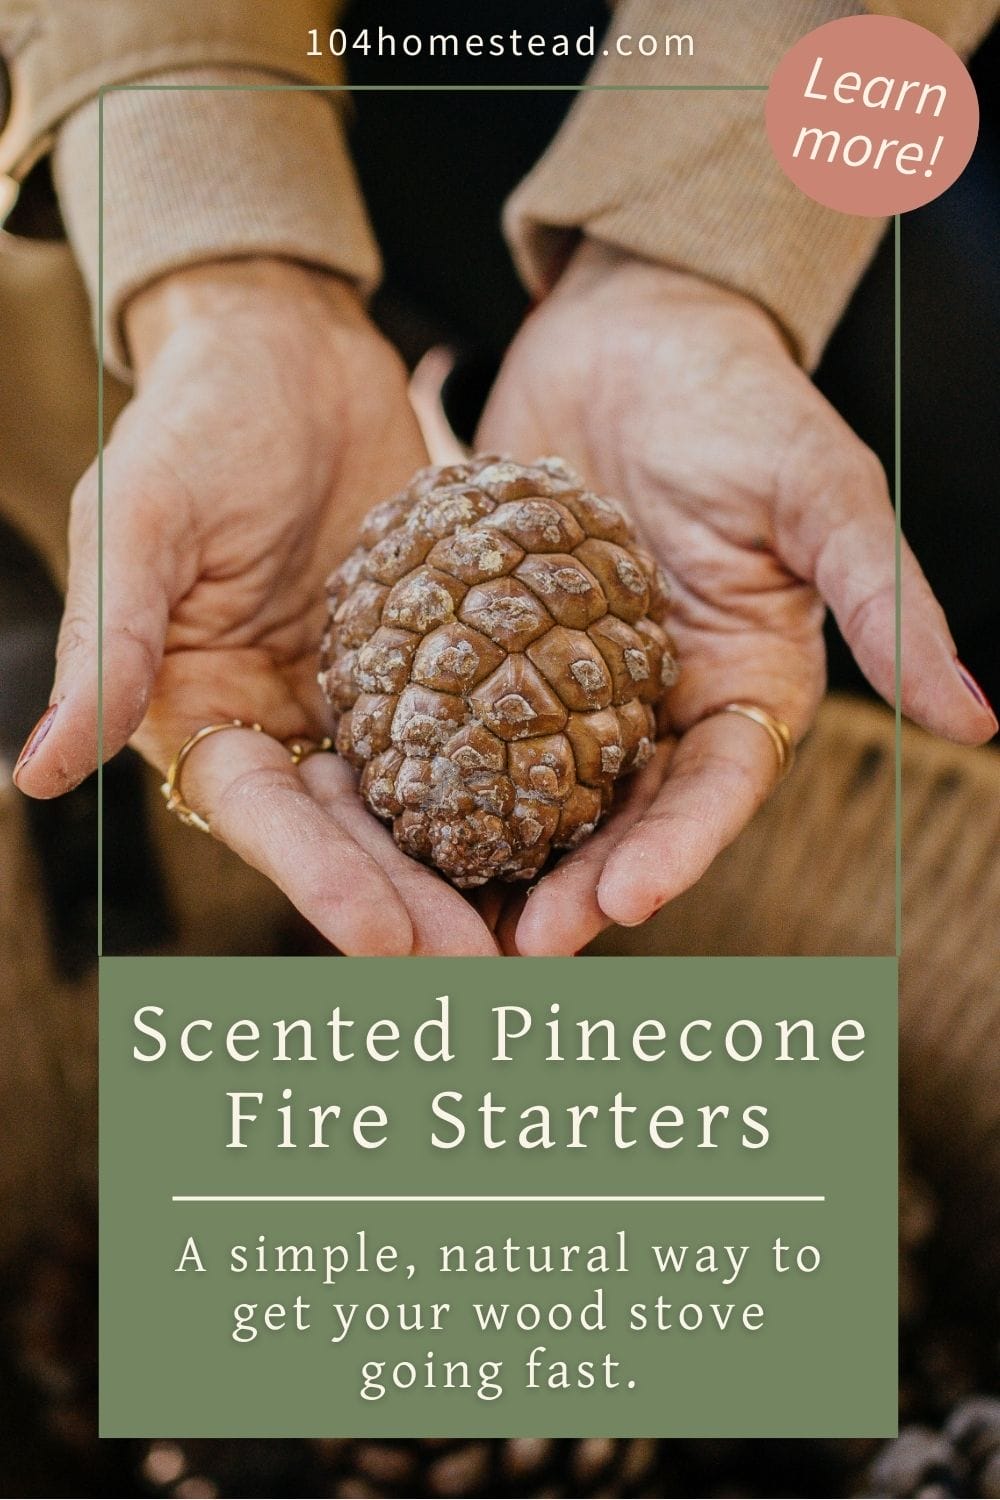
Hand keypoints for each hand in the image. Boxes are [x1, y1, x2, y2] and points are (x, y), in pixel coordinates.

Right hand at [13, 258, 497, 955]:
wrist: (292, 348)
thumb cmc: (199, 422)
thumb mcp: (141, 520)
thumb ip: (105, 645)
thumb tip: (33, 774)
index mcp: (202, 713)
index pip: (261, 814)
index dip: (319, 878)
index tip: (385, 941)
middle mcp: (284, 725)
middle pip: (351, 832)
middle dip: (412, 903)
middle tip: (483, 971)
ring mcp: (365, 699)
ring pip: (422, 801)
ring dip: (473, 867)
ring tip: (540, 932)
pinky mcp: (433, 662)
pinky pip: (477, 732)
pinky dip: (517, 780)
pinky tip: (575, 827)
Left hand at [478, 242, 996, 954]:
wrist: (631, 332)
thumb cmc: (740, 403)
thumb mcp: (820, 493)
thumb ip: (886, 603)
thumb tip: (979, 721)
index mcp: (743, 690)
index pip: (714, 791)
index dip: (676, 850)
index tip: (621, 900)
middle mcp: (657, 707)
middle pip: (620, 817)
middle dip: (576, 882)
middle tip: (520, 943)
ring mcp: (571, 686)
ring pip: (536, 790)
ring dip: (499, 852)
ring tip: (446, 908)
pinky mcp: (499, 652)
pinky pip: (467, 719)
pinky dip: (437, 768)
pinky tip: (388, 810)